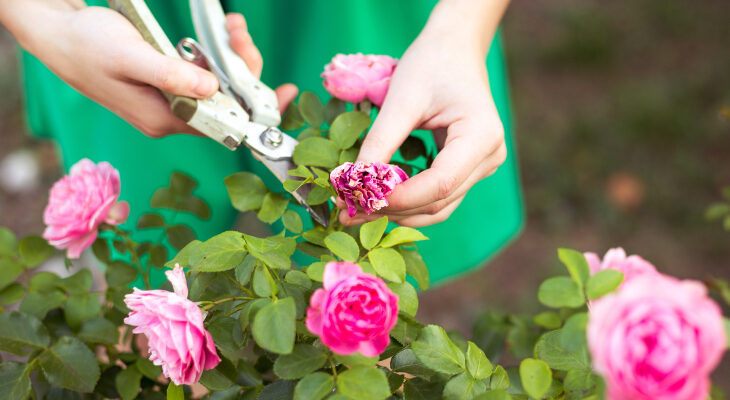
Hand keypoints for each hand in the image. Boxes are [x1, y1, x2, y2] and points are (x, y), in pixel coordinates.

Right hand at [1, 3, 295, 136]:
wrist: (58, 35)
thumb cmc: (88, 46)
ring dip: (230, 56)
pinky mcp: (167, 84)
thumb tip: (214, 90)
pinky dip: (215, 55)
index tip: (284, 93)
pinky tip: (220, 32)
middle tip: (239, 31)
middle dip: (242, 67)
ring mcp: (169, 101)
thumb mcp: (130, 57)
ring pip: (217, 86)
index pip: (223, 124)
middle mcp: (170, 116)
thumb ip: (172, 76)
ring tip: (231, 24)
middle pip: (226, 102)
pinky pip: (203, 75)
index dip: (256, 110)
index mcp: (164, 119)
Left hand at [339, 4, 507, 226]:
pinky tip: (377, 200)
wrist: (454, 49)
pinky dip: (408, 203)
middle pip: (439, 201)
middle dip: (392, 209)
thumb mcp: (401, 99)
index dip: (401, 198)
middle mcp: (489, 157)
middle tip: (347, 212)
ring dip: (398, 212)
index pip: (440, 183)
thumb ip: (381, 141)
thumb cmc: (431, 64)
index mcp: (482, 136)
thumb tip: (354, 181)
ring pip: (439, 207)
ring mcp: (482, 166)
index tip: (360, 199)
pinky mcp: (468, 170)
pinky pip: (438, 196)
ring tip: (357, 211)